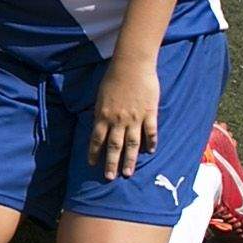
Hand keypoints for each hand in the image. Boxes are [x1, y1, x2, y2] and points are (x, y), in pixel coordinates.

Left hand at [87, 58, 159, 181]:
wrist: (132, 66)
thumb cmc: (113, 78)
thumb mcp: (100, 96)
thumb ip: (100, 112)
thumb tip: (98, 124)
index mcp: (103, 115)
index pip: (96, 139)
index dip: (94, 152)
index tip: (92, 164)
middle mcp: (118, 120)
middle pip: (114, 145)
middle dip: (111, 163)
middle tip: (109, 177)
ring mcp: (135, 118)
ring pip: (132, 144)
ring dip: (129, 159)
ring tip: (127, 173)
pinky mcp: (149, 113)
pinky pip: (150, 132)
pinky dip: (151, 143)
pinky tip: (150, 152)